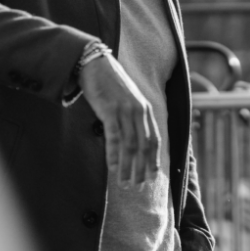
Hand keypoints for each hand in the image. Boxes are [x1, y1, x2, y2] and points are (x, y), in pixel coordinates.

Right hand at [79, 54, 159, 185]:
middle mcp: (139, 111)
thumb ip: (131, 116)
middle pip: (145, 146)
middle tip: (139, 187)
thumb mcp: (126, 99)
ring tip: (126, 184)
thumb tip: (131, 137)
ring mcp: (125, 111)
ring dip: (129, 168)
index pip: (154, 140)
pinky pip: (114, 138)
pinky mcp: (110, 110)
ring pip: (131, 146)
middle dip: (143, 169)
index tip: (153, 177)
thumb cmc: (108, 83)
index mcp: (145, 110)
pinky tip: (113, 169)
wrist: (94, 63)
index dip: (154, 160)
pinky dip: (114, 155)